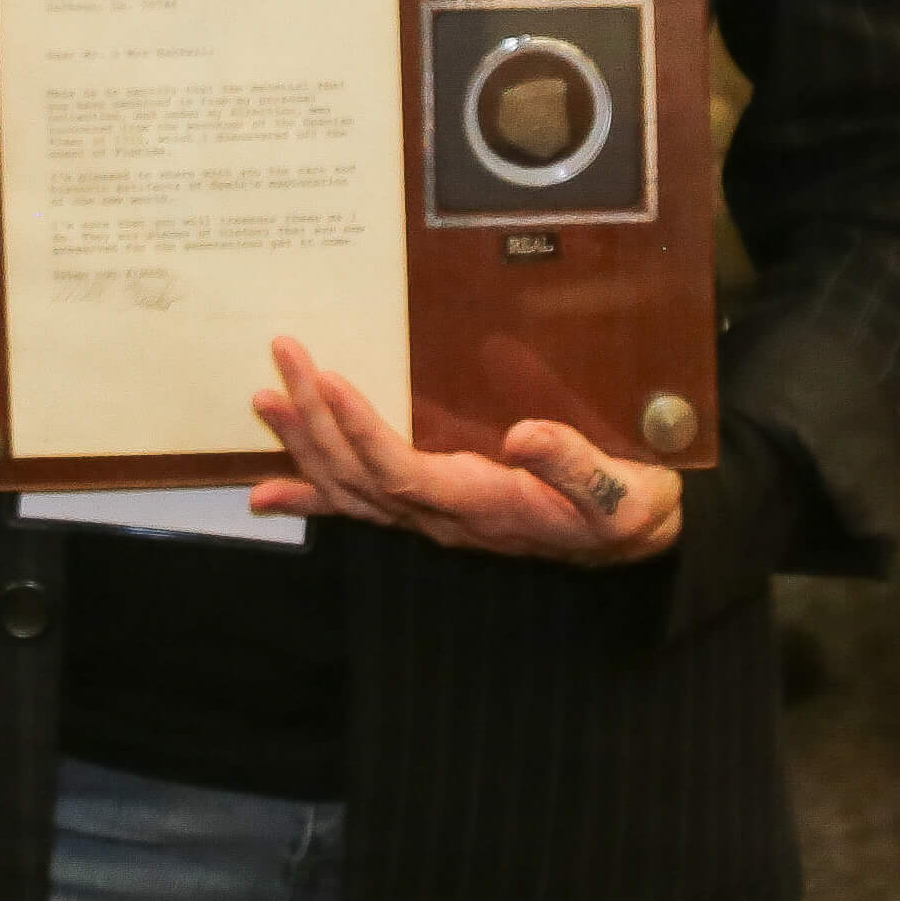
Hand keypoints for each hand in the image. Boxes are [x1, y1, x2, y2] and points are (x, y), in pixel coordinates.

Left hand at [250, 337, 682, 564]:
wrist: (633, 541)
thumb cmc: (628, 511)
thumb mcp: (624, 496)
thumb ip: (576, 467)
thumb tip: (524, 434)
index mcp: (484, 507)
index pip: (403, 474)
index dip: (361, 432)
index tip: (329, 381)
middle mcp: (444, 519)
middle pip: (361, 475)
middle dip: (316, 418)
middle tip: (285, 359)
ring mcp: (431, 519)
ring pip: (351, 488)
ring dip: (305, 445)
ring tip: (267, 399)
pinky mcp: (430, 512)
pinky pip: (359, 509)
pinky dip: (309, 498)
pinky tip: (266, 492)